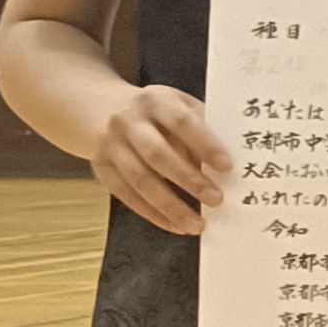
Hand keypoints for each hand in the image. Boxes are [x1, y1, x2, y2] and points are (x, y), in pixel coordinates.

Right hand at [90, 81, 232, 237]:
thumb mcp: (176, 105)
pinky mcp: (102, 168)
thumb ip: (200, 127)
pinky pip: (127, 195)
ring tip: (196, 224)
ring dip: (170, 206)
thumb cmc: (154, 111)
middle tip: (217, 199)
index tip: (227, 166)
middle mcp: (129, 122)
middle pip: (158, 154)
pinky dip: (153, 213)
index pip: (182, 122)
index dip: (205, 144)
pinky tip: (175, 225)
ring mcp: (111, 145)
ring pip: (140, 180)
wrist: (100, 107)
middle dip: (189, 180)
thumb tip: (226, 164)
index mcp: (155, 101)